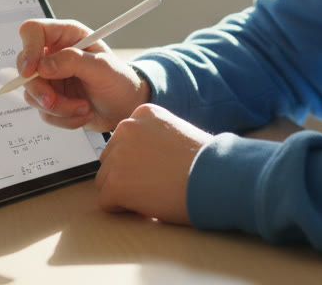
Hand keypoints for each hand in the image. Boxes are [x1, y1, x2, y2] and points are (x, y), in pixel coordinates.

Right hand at [17, 19, 150, 132]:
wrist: (124, 107)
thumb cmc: (119, 80)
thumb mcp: (102, 67)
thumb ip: (73, 61)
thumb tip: (43, 66)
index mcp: (66, 35)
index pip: (33, 31)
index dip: (28, 49)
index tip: (30, 71)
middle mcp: (53, 54)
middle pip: (24, 66)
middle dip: (40, 89)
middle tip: (53, 102)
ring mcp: (49, 77)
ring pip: (32, 93)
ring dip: (58, 107)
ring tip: (84, 107)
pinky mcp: (50, 98)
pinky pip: (42, 111)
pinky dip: (62, 118)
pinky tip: (82, 113)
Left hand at [95, 104, 212, 224]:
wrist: (217, 179)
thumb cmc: (206, 163)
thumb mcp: (178, 132)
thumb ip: (153, 138)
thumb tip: (136, 159)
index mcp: (143, 112)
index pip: (123, 140)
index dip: (140, 160)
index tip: (161, 167)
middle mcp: (126, 127)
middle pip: (110, 159)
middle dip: (127, 175)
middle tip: (156, 184)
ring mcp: (118, 155)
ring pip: (105, 181)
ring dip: (125, 192)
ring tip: (154, 194)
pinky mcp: (115, 183)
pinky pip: (106, 202)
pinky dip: (124, 209)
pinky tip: (148, 204)